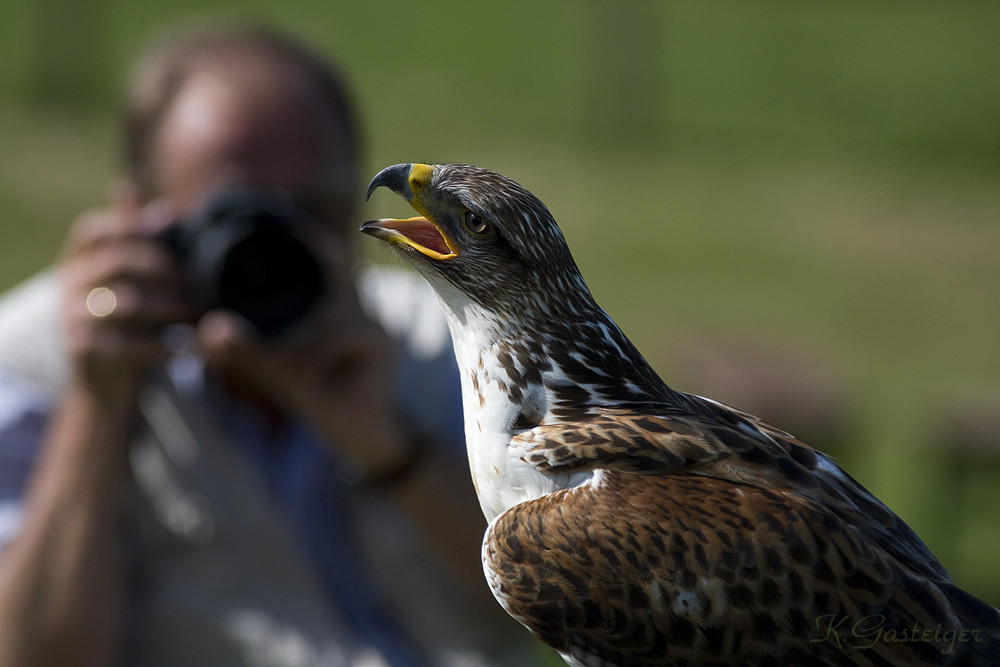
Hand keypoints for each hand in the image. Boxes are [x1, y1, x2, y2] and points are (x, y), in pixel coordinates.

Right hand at [59, 193, 194, 405]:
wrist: (105, 381)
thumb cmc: (128, 324)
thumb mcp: (134, 285)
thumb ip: (144, 247)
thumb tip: (166, 211)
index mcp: (79, 262)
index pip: (92, 231)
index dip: (129, 226)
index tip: (169, 231)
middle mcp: (69, 285)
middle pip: (116, 262)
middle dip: (163, 270)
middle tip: (195, 284)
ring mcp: (71, 318)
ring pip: (125, 303)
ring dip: (168, 307)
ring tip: (196, 314)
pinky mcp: (82, 351)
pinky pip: (127, 344)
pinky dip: (163, 347)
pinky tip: (187, 349)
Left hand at [196, 242, 412, 478]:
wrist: (359, 434)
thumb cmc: (321, 394)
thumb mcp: (277, 370)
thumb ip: (248, 349)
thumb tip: (209, 330)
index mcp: (335, 303)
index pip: (323, 259)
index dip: (307, 241)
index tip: (280, 230)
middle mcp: (358, 305)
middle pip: (320, 285)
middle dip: (286, 321)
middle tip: (262, 345)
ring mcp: (373, 322)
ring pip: (324, 315)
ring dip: (297, 345)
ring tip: (287, 371)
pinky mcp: (381, 343)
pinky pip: (339, 338)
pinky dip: (316, 359)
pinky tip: (312, 380)